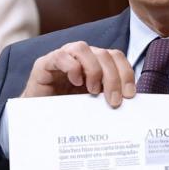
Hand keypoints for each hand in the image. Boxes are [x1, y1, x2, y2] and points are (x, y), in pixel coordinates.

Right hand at [21, 41, 135, 105]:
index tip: (130, 95)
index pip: (115, 57)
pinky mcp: (44, 65)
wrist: (37, 120)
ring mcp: (62, 58)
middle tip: (113, 101)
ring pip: (83, 48)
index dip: (126, 73)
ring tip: (93, 91)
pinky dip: (72, 68)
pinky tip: (76, 82)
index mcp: (94, 63)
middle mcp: (80, 57)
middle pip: (103, 54)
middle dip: (113, 77)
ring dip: (93, 70)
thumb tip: (131, 101)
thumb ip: (108, 97)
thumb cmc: (66, 110)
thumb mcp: (94, 104)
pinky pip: (60, 56)